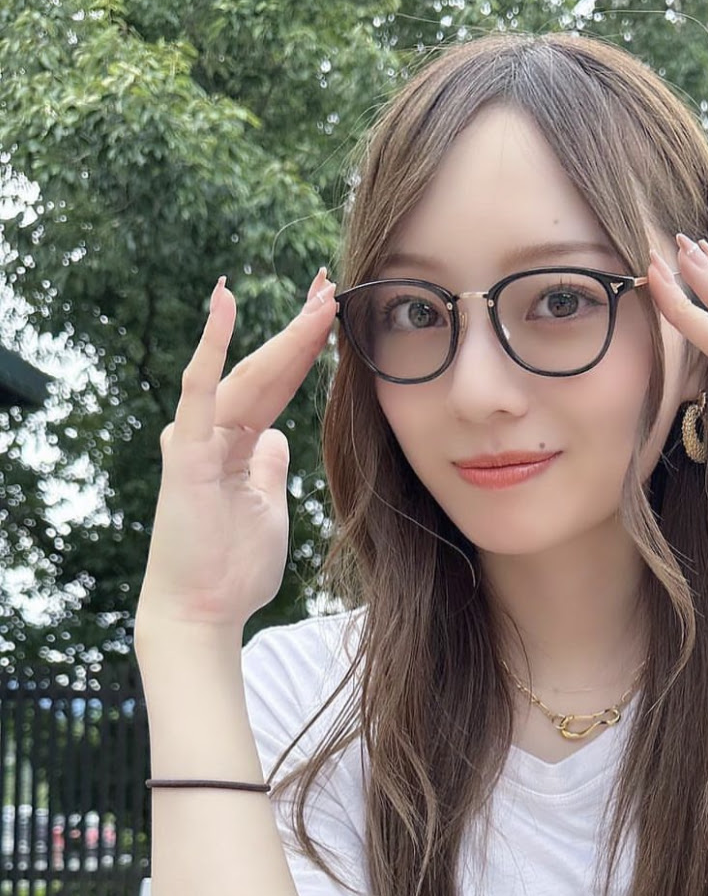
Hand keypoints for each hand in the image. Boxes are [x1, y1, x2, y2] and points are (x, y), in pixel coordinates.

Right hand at [135, 269, 336, 640]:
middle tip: (332, 283)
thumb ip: (268, 468)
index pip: (278, 384)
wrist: (204, 612)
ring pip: (247, 374)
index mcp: (237, 444)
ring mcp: (197, 439)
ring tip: (317, 295)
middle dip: (302, 328)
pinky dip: (212, 346)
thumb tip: (276, 438)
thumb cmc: (233, 569)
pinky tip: (223, 301)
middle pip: (266, 368)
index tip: (334, 310)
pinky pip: (201, 391)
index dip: (305, 348)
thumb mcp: (267, 509)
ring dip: (283, 334)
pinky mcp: (186, 453)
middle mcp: (214, 432)